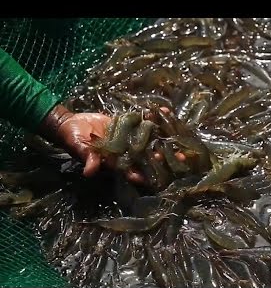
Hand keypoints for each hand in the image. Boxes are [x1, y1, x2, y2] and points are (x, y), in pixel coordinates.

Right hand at [39, 104, 184, 184]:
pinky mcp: (128, 124)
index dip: (145, 173)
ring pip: (149, 139)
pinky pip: (142, 121)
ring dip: (163, 137)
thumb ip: (88, 158)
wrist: (73, 123)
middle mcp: (126, 151)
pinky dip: (153, 117)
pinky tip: (166, 112)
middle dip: (163, 157)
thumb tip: (89, 172)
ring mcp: (129, 137)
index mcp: (116, 160)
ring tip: (180, 137)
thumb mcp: (80, 148)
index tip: (159, 175)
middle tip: (181, 158)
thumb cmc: (74, 138)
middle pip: (147, 156)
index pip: (133, 170)